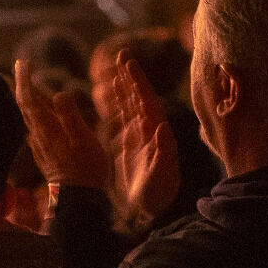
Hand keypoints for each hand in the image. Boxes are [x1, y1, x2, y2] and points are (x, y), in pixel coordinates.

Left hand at [15, 59, 110, 191]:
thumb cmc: (87, 168)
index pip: (29, 99)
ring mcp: (40, 146)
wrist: (80, 199)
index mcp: (48, 128)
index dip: (25, 79)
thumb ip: (70, 115)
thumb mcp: (84, 139)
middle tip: (22, 66)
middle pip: (25, 106)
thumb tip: (59, 94)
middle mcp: (39, 136)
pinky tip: (39, 115)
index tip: (23, 62)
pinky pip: (35, 129)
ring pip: (29, 117)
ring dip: (28, 99)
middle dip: (23, 84)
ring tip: (29, 85)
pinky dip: (35, 115)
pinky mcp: (45, 154)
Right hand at [110, 54, 179, 226]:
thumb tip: (163, 130)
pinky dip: (113, 105)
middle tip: (122, 56)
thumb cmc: (157, 196)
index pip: (148, 103)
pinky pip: (120, 120)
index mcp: (158, 136)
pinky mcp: (129, 145)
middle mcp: (150, 132)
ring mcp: (138, 137)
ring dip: (121, 88)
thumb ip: (162, 155)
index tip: (129, 65)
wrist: (149, 211)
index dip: (139, 84)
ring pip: (129, 106)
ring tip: (112, 70)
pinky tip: (104, 93)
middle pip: (139, 99)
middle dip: (131, 78)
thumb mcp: (161, 178)